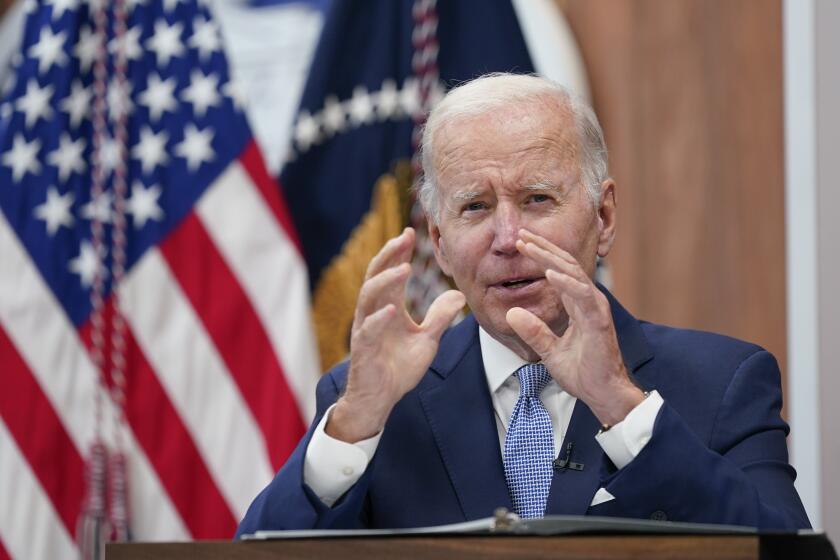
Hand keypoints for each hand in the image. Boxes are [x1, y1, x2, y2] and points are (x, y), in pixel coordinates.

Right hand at [327, 228, 464, 442]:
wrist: (380, 399)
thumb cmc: (398, 368)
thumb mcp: (427, 339)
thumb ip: (440, 317)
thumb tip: (458, 294)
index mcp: (388, 306)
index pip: (392, 271)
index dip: (400, 252)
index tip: (413, 232)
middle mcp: (374, 312)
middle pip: (377, 274)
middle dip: (390, 255)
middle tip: (405, 237)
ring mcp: (366, 328)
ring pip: (369, 296)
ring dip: (386, 281)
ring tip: (404, 269)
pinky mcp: (363, 349)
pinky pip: (368, 330)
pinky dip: (379, 318)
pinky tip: (391, 309)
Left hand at [505, 229, 643, 425]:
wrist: (603, 394)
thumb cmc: (583, 373)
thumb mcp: (549, 351)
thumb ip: (534, 332)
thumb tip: (512, 314)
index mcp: (578, 305)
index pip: (559, 271)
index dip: (541, 256)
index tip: (521, 243)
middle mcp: (588, 301)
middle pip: (565, 264)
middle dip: (543, 248)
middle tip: (521, 234)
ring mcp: (595, 308)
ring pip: (573, 273)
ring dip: (550, 257)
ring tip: (529, 245)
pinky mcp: (599, 320)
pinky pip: (582, 295)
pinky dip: (566, 282)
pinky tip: (549, 273)